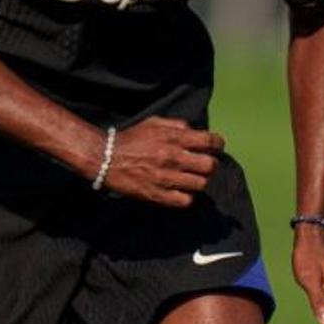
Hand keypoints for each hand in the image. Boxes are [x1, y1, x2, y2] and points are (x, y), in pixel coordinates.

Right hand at [104, 118, 224, 207]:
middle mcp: (173, 158)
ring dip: (198, 181)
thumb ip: (178, 125)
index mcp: (173, 138)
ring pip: (200, 184)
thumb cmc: (131, 139)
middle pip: (210, 165)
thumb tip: (196, 132)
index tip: (215, 147)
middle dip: (210, 165)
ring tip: (190, 179)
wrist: (105, 158)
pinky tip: (180, 191)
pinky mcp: (158, 195)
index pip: (210, 141)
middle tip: (202, 165)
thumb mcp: (154, 123)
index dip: (218, 144)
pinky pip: (185, 201)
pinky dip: (187, 196)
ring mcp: (166, 178)